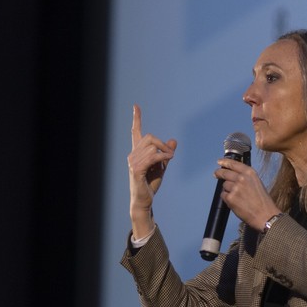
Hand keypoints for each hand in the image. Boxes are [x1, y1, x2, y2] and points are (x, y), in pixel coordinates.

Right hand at [128, 104, 176, 237]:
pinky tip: (167, 160)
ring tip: (169, 160)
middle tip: (170, 154)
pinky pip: (152, 157)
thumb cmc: (150, 183)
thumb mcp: (162, 166)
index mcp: (137, 152)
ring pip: (152, 146)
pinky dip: (162, 157)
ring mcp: (133, 162)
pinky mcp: (136, 170)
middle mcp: (132, 155)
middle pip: (149, 137)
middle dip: (162, 143)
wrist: (144, 200)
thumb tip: (173, 140)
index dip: (136, 118)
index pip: (135, 132)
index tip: (136, 106)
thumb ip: (166, 153)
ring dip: (165, 152)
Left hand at [214, 158, 280, 231]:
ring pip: (224, 185)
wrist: (265, 214)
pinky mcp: (230, 198)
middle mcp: (242, 178)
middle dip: (219, 173)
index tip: (219, 162)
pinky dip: (227, 198)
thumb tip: (233, 174)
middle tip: (216, 174)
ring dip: (227, 190)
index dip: (225, 162)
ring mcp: (235, 188)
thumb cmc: (262, 201)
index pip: (233, 164)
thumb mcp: (256, 182)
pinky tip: (235, 202)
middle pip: (224, 173)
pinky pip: (223, 195)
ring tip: (237, 197)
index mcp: (250, 173)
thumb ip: (246, 177)